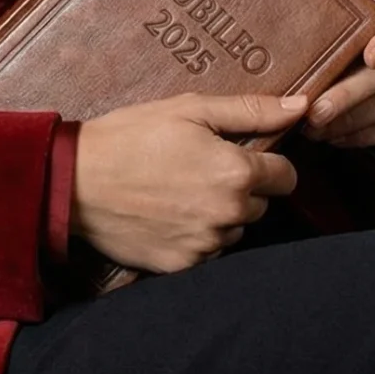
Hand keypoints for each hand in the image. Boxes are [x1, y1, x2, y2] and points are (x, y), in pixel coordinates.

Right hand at [70, 89, 308, 274]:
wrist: (74, 182)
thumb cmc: (131, 136)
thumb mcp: (191, 109)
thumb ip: (251, 110)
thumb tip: (301, 107)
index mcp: (236, 173)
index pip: (287, 177)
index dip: (268, 163)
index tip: (241, 155)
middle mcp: (228, 215)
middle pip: (260, 204)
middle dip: (241, 187)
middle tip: (200, 167)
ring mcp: (206, 245)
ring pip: (234, 229)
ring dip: (219, 213)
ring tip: (179, 190)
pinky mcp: (183, 266)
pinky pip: (208, 251)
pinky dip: (195, 236)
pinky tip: (168, 214)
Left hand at [303, 0, 374, 148]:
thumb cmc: (360, 40)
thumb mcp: (352, 26)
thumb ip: (334, 32)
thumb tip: (291, 50)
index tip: (370, 57)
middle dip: (349, 96)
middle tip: (316, 113)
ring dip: (351, 122)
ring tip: (317, 130)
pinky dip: (366, 136)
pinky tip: (339, 138)